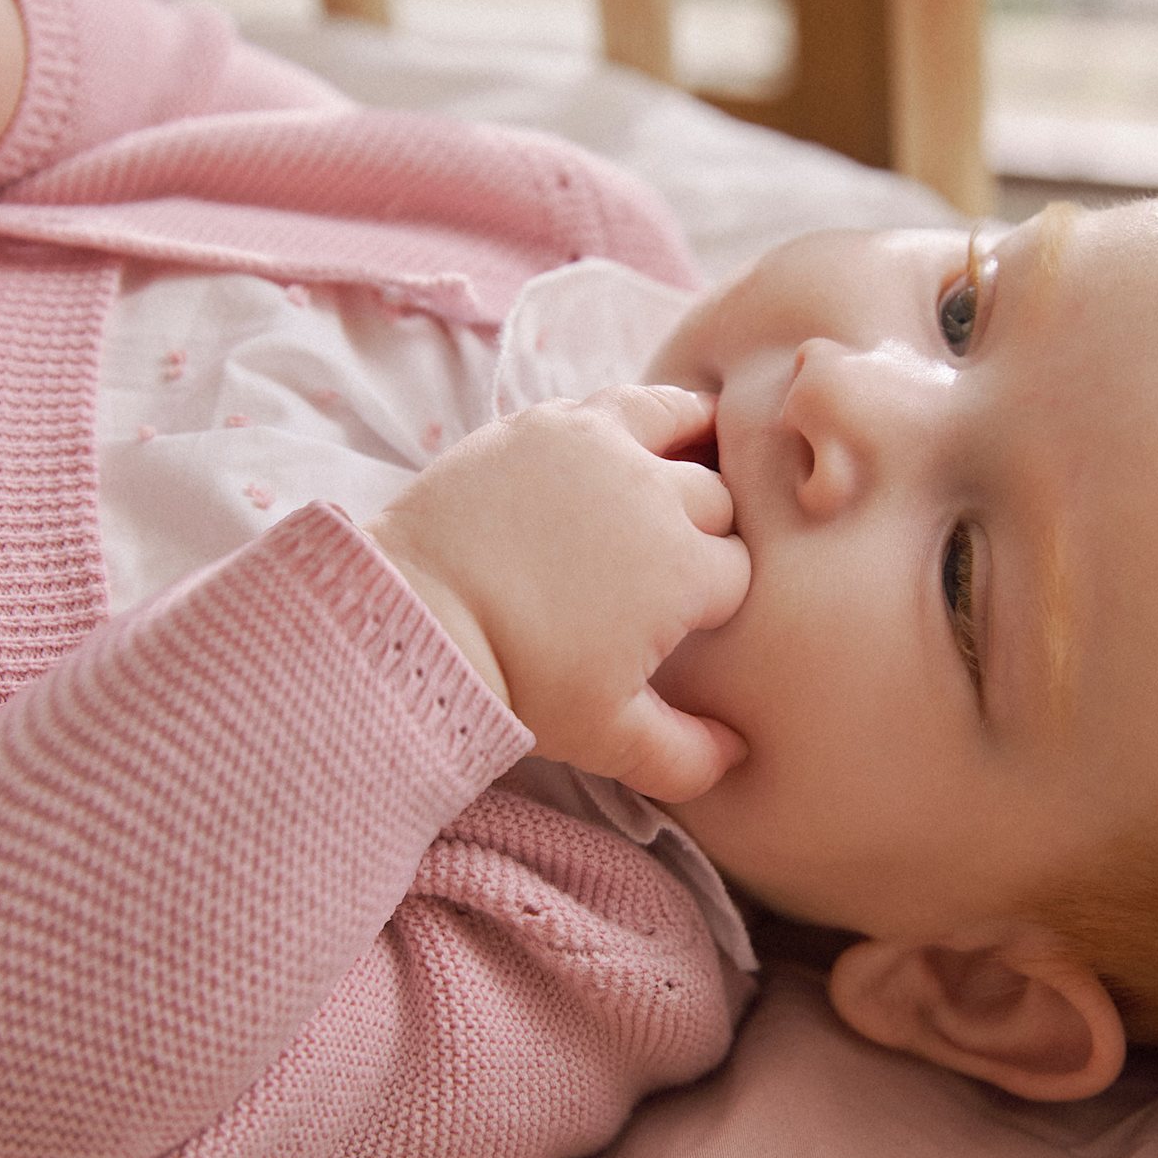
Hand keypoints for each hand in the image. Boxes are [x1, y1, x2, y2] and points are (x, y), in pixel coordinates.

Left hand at [368, 385, 750, 802]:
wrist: (419, 621)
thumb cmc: (518, 681)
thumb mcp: (608, 737)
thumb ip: (685, 756)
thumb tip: (736, 754)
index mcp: (687, 572)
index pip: (737, 572)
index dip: (718, 595)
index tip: (690, 615)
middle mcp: (659, 496)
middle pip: (718, 499)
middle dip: (710, 526)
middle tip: (676, 553)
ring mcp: (604, 448)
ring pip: (684, 423)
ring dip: (698, 441)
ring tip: (697, 452)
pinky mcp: (548, 424)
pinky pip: (617, 401)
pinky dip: (638, 413)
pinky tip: (629, 433)